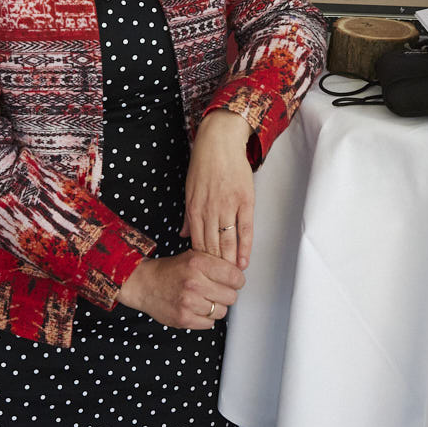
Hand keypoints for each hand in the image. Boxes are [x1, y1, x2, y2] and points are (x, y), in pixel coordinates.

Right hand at [118, 251, 244, 329]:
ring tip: (203, 300)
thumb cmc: (170, 271)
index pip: (235, 277)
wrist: (144, 284)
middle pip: (231, 297)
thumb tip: (240, 273)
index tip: (234, 282)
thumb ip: (215, 263)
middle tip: (216, 291)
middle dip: (226, 294)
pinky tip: (196, 309)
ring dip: (215, 307)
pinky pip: (209, 323)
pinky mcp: (183, 319)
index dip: (237, 281)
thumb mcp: (193, 256)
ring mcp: (188, 303)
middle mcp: (194, 283)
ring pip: (221, 312)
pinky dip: (205, 318)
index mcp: (198, 263)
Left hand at [185, 109, 254, 268]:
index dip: (201, 263)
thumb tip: (182, 235)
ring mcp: (228, 206)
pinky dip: (244, 248)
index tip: (204, 277)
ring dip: (229, 262)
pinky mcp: (245, 201)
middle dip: (214, 268)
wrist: (220, 140)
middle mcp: (210, 210)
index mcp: (194, 208)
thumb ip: (188, 215)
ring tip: (231, 279)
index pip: (196, 243)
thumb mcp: (190, 189)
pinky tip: (243, 261)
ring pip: (227, 242)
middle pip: (211, 246)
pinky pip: (245, 230)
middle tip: (218, 285)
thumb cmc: (204, 163)